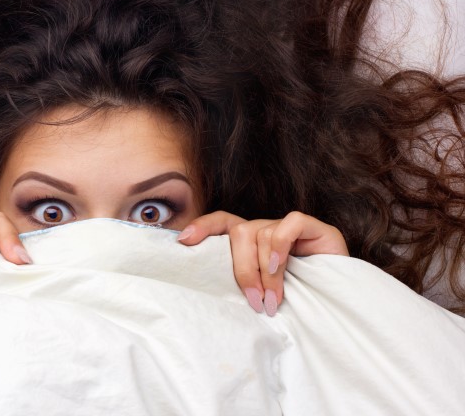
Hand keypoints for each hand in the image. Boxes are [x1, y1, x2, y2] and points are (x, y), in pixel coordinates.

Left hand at [177, 211, 348, 315]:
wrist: (342, 301)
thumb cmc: (298, 300)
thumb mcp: (264, 293)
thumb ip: (246, 284)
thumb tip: (215, 294)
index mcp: (251, 242)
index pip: (222, 222)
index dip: (203, 227)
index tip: (183, 241)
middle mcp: (266, 229)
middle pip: (239, 232)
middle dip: (243, 270)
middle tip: (255, 302)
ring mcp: (288, 226)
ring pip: (262, 234)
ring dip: (267, 271)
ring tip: (275, 300)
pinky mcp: (313, 227)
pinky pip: (287, 225)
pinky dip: (280, 246)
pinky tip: (281, 266)